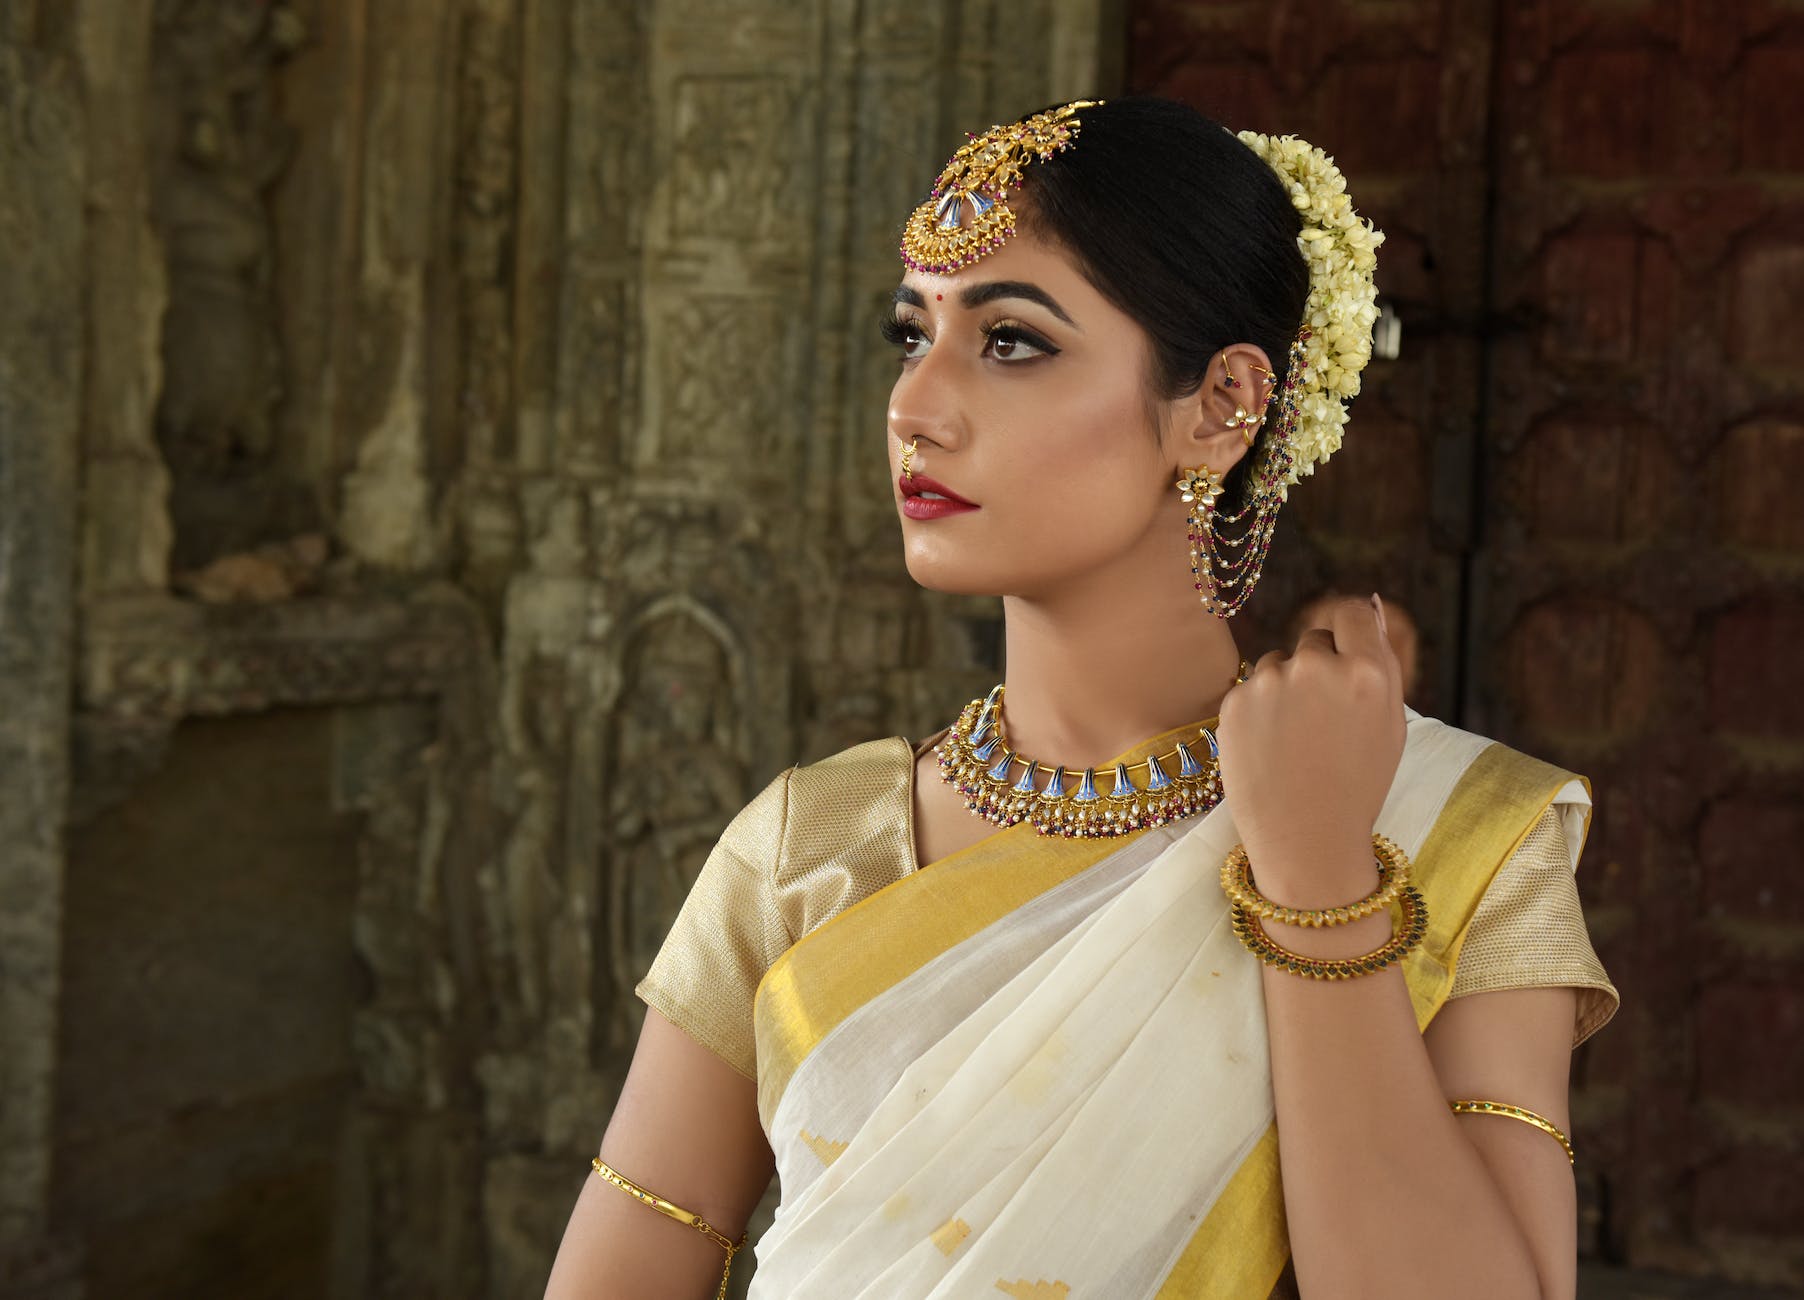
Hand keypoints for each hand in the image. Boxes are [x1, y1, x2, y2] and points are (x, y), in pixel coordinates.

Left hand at [1214, 594, 1407, 899]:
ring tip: (1295, 741)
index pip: (1354, 613)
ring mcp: (1271, 682)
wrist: (1306, 840)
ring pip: (1278, 663)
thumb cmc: (1357, 786)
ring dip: (1285, 688)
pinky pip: (1250, 688)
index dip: (1350, 633)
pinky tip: (1270, 749)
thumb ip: (1381, 662)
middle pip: (1315, 640)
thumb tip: (1371, 604)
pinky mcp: (1234, 701)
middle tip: (1322, 721)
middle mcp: (1318, 667)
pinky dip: (1258, 711)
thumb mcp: (1390, 726)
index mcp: (1368, 672)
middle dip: (1318, 668)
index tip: (1346, 655)